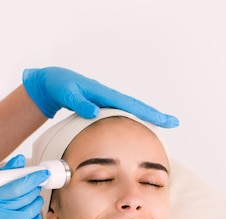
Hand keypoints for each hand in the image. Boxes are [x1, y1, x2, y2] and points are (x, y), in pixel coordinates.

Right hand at [0, 155, 48, 218]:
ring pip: (30, 211)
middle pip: (25, 198)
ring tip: (34, 197)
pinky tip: (33, 213)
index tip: (41, 173)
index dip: (32, 179)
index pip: (16, 186)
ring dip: (36, 202)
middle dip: (35, 188)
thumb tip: (21, 160)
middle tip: (36, 184)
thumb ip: (2, 174)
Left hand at [22, 66, 178, 127]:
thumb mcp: (66, 93)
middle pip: (137, 107)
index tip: (163, 119)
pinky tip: (140, 127)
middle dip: (155, 115)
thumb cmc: (59, 86)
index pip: (130, 105)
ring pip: (132, 110)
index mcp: (104, 94)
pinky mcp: (104, 107)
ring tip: (163, 125)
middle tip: (173, 122)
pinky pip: (124, 113)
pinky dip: (135, 119)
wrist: (52, 84)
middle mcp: (109, 97)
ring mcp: (108, 102)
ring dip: (147, 117)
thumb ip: (79, 102)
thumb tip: (94, 111)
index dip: (148, 113)